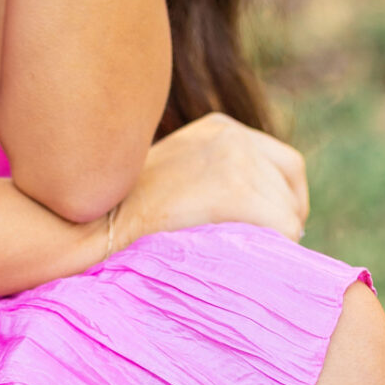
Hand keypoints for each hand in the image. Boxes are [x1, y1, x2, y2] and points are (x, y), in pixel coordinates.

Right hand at [109, 112, 308, 252]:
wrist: (94, 220)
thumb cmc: (134, 213)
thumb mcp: (182, 174)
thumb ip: (220, 178)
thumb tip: (273, 216)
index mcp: (222, 127)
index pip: (287, 165)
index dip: (284, 203)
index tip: (269, 231)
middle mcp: (234, 134)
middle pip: (290, 190)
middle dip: (277, 224)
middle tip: (244, 249)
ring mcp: (235, 156)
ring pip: (288, 214)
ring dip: (269, 240)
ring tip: (228, 253)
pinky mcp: (235, 186)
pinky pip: (283, 230)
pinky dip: (269, 251)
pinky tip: (234, 257)